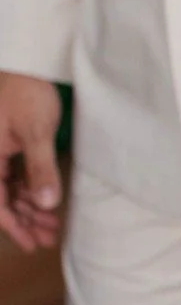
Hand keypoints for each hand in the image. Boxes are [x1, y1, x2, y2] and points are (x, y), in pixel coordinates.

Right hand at [0, 74, 63, 252]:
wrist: (31, 61)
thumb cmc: (28, 91)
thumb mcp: (36, 132)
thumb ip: (40, 169)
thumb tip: (47, 204)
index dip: (12, 225)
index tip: (29, 243)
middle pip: (2, 197)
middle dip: (25, 220)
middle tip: (48, 239)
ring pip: (10, 188)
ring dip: (30, 207)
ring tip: (52, 226)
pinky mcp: (10, 144)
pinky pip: (17, 174)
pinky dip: (31, 189)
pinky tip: (47, 201)